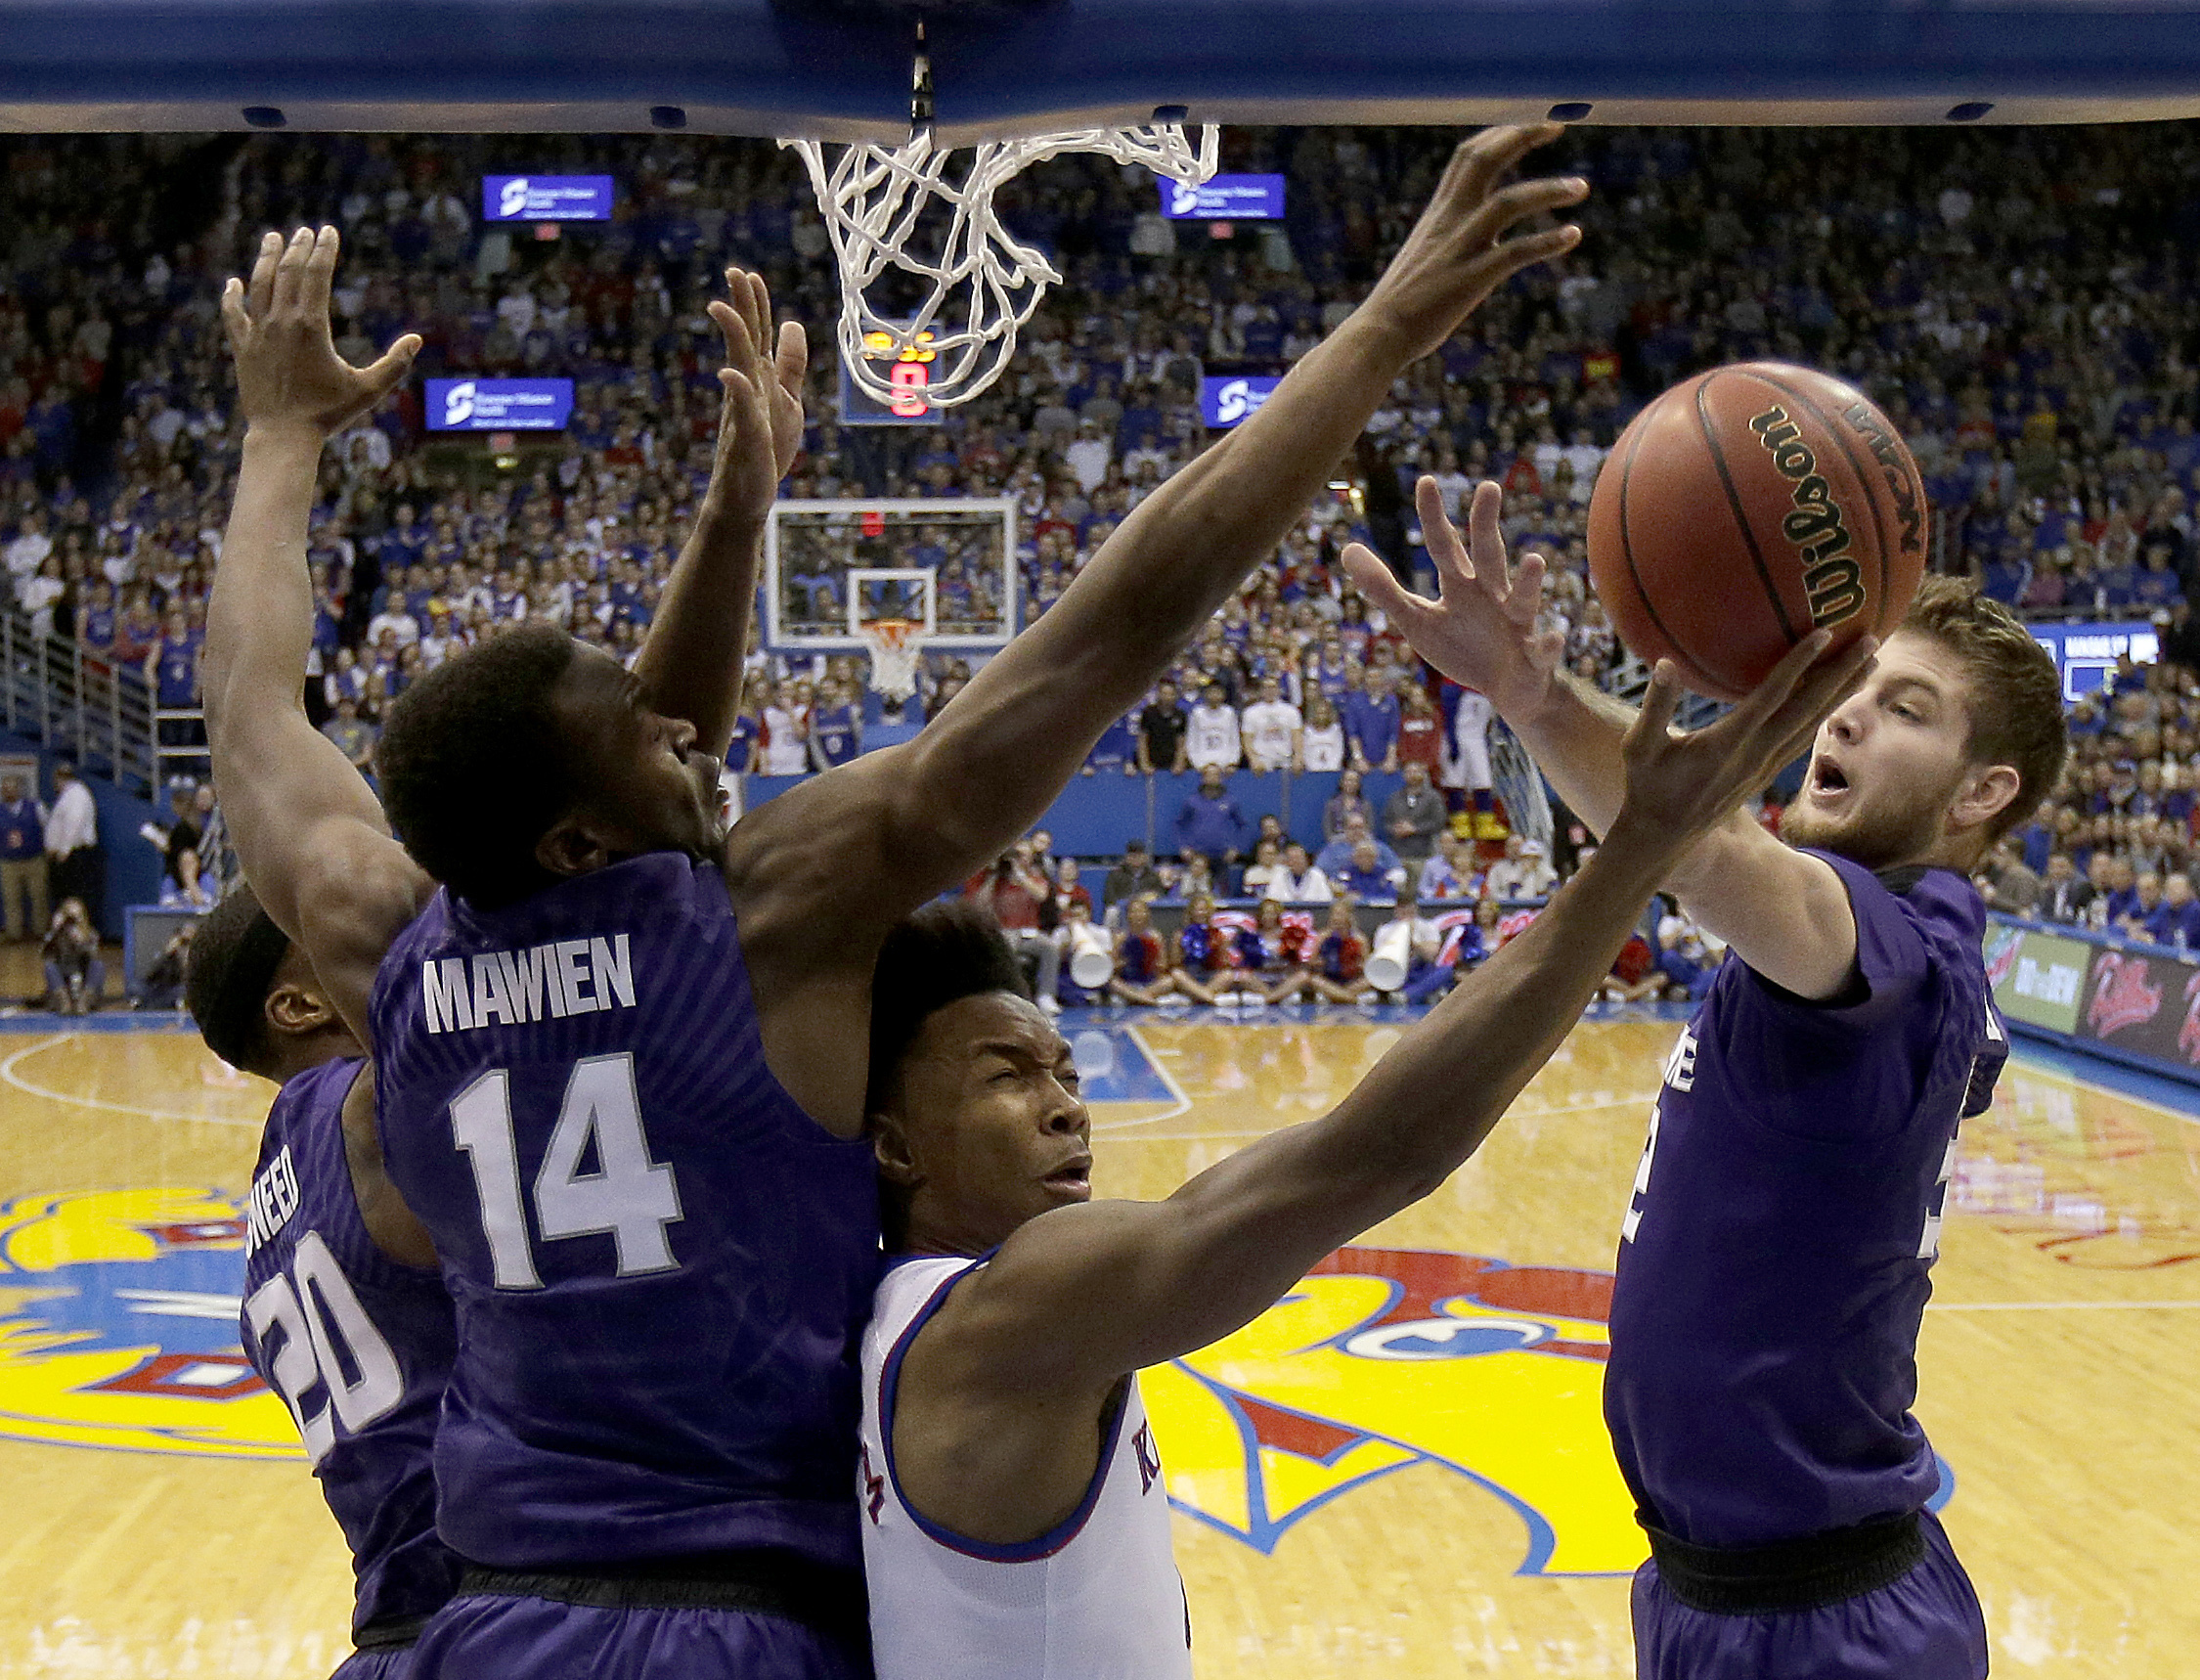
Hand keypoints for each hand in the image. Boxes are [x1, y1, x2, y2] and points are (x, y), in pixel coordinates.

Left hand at [221, 228, 419, 439]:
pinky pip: (234, 315)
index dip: (324, 250)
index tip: (328, 231)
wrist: (283, 435)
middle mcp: (281, 321)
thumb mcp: (368, 390)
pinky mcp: (243, 348)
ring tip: (272, 239)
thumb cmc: (328, 414)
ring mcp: (258, 333)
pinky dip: (232, 296)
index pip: (316, 274)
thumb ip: (394, 364)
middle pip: (288, 272)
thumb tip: (417, 340)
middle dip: (298, 248)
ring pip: (259, 284)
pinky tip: (233, 283)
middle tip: (305, 231)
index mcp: (311, 325)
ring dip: (267, 259)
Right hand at [703, 267, 806, 523]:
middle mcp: (748, 390)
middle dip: (742, 307)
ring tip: (720, 308)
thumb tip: (791, 322)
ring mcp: (745, 413)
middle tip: (734, 271)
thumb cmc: (765, 449)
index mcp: (759, 379)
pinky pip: (744, 413)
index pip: (758, 335)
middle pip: (746, 342)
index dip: (756, 306)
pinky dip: (739, 392)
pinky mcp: (749, 439)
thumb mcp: (786, 399)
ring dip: (733, 338)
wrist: (747, 497)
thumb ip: (789, 364)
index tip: (750, 274)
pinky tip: (729, 373)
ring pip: (740, 369)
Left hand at [1343, 479, 1564, 720]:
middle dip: (1486, 525)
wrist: (1509, 690)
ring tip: (1536, 560)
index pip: (1444, 545)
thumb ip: (1384, 588)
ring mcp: (1517, 624)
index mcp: (1462, 584)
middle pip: (1488, 556)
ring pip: (1523, 599)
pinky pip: (1543, 651)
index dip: (1434, 517)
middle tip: (1489, 487)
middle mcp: (1493, 595)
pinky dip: (1549, 645)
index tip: (1425, 481)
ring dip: (1529, 582)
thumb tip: (1347, 548)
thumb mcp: (1417, 619)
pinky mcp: (1534, 658)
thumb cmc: (1463, 647)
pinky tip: (1552, 637)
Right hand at [1355, 124, 1587, 363]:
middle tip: (1558, 126)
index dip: (1500, 134)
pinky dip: (1548, 241)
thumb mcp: (1426, 254)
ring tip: (1581, 187)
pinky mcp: (1473, 278)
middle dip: (1522, 136)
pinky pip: (1517, 252)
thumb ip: (1450, 236)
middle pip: (1485, 160)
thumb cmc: (1403, 301)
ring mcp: (1462, 247)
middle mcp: (1450, 220)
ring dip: (1549, 190)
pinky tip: (1573, 235)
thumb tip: (1473, 235)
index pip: (1467, 155)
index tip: (1529, 125)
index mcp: (1439, 212)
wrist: (1380, 333)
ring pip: (1509, 201)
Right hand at [1610, 633, 1877, 850]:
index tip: (1825, 633)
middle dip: (1841, 674)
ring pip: (1812, 723)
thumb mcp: (1639, 746)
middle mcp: (1756, 753)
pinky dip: (1823, 712)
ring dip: (1842, 692)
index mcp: (1729, 742)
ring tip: (1869, 663)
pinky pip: (1802, 736)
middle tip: (1872, 641)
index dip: (1800, 664)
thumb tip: (1665, 662)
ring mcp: (1764, 765)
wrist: (1663, 838)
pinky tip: (1834, 698)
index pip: (1773, 695)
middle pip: (1809, 708)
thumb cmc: (1646, 787)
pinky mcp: (1765, 773)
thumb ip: (1655, 704)